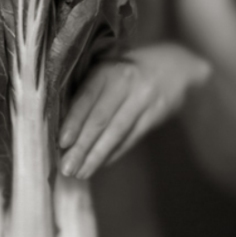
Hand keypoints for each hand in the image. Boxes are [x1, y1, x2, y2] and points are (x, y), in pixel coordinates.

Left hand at [59, 44, 210, 178]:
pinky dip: (114, 152)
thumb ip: (86, 89)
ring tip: (81, 172)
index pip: (86, 98)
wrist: (174, 64)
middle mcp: (125, 82)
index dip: (74, 121)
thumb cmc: (126, 69)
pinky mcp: (156, 114)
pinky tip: (101, 164)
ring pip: (116, 133)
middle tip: (67, 168)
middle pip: (100, 119)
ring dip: (97, 156)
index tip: (62, 143)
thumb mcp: (106, 68)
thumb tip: (62, 123)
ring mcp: (143, 99)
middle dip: (82, 147)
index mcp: (107, 69)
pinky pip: (131, 137)